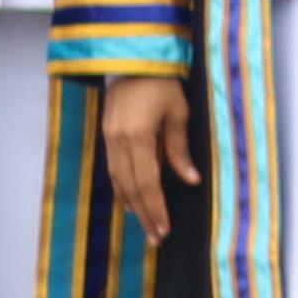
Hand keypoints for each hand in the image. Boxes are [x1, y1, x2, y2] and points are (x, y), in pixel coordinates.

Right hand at [98, 75, 199, 242]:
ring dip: (132, 205)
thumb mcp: (179, 114)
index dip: (156, 208)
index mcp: (137, 136)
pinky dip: (123, 189)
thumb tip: (190, 181)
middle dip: (144, 214)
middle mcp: (118, 141)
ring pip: (118, 181)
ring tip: (146, 226)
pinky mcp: (107, 135)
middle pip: (130, 188)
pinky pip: (113, 170)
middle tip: (157, 238)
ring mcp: (109, 138)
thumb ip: (179, 150)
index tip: (165, 229)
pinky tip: (132, 201)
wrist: (135, 59)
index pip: (147, 183)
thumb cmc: (163, 83)